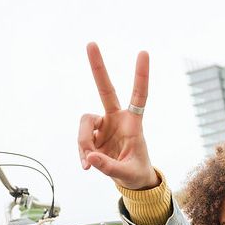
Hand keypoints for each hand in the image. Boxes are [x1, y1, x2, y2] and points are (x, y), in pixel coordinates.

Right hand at [78, 43, 159, 190]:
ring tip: (89, 162)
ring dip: (83, 142)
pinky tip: (87, 165)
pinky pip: (81, 140)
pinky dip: (82, 153)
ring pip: (85, 123)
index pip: (139, 95)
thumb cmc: (136, 172)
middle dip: (98, 68)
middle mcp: (117, 118)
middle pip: (105, 89)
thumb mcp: (127, 174)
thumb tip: (89, 158)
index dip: (140, 75)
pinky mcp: (92, 135)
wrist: (131, 181)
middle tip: (91, 43)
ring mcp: (103, 125)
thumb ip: (109, 167)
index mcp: (133, 123)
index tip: (143, 53)